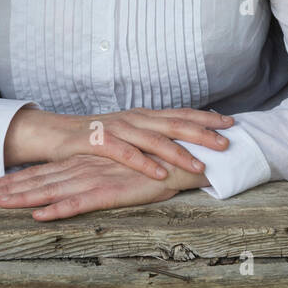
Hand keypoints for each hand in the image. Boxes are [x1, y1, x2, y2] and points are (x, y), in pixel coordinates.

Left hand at [0, 152, 209, 219]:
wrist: (187, 157)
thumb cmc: (157, 165)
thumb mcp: (122, 169)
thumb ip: (102, 173)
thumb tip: (84, 182)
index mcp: (87, 162)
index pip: (47, 172)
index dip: (19, 180)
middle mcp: (87, 168)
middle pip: (42, 179)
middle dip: (10, 189)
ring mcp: (97, 178)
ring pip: (53, 189)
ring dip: (24, 198)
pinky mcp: (112, 190)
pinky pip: (81, 202)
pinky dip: (59, 209)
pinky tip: (40, 214)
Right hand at [3, 104, 234, 180]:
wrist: (56, 134)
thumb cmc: (96, 137)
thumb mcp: (128, 132)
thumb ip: (151, 135)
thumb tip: (181, 142)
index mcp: (143, 116)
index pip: (180, 113)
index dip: (206, 117)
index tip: (231, 122)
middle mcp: (134, 118)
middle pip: (174, 123)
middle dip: (202, 133)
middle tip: (227, 142)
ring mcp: (117, 128)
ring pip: (154, 139)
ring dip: (180, 151)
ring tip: (201, 164)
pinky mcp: (100, 142)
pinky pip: (126, 153)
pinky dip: (145, 163)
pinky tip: (160, 173)